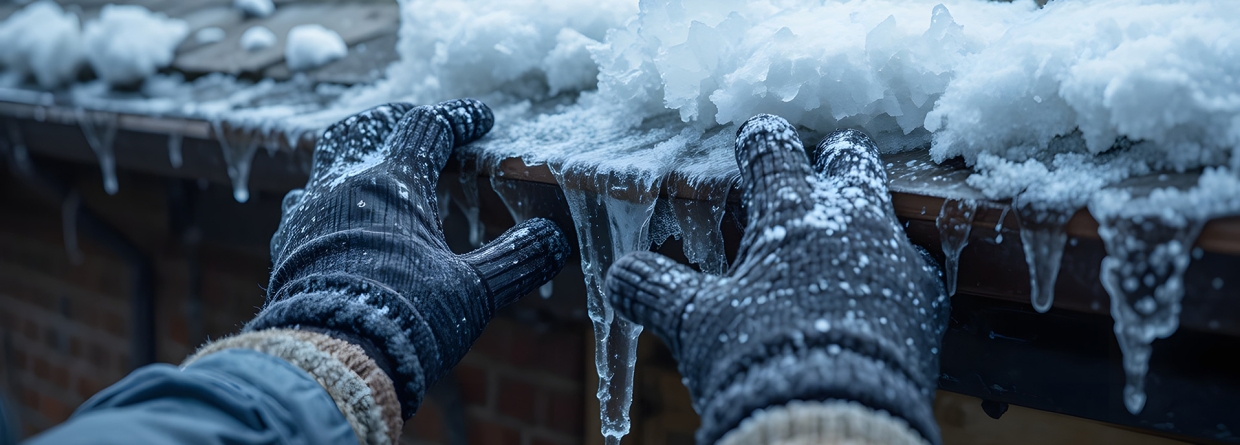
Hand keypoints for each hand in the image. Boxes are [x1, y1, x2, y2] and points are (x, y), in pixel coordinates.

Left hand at [248, 99, 570, 418]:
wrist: (327, 365)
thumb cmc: (405, 319)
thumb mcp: (475, 290)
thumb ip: (517, 260)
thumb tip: (556, 238)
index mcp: (391, 183)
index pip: (427, 128)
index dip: (458, 119)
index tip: (481, 119)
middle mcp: (341, 188)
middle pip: (363, 130)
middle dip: (395, 122)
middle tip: (421, 128)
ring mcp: (306, 219)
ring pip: (327, 167)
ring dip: (358, 162)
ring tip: (383, 177)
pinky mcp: (286, 252)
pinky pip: (306, 208)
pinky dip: (333, 203)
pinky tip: (344, 225)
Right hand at [606, 116, 947, 443]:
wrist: (836, 416)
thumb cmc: (758, 357)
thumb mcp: (693, 322)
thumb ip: (654, 289)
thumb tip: (616, 275)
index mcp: (792, 210)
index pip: (774, 149)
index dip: (760, 140)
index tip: (754, 137)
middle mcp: (853, 220)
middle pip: (853, 158)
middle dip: (833, 156)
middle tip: (819, 163)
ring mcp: (898, 258)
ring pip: (889, 213)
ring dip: (866, 218)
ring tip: (845, 237)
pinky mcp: (927, 303)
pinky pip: (913, 270)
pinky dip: (891, 273)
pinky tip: (878, 295)